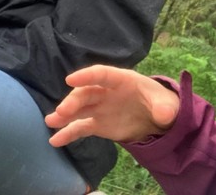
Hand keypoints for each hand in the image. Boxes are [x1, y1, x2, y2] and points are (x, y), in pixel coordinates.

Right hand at [45, 65, 179, 146]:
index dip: (86, 76)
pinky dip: (68, 133)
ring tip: (50, 121)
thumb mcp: (166, 103)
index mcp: (121, 80)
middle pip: (86, 93)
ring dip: (64, 114)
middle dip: (73, 101)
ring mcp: (100, 107)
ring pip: (79, 109)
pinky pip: (80, 127)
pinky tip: (55, 140)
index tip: (70, 79)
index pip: (101, 74)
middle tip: (62, 112)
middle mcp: (106, 91)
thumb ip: (164, 107)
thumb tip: (163, 115)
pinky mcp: (98, 123)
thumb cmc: (158, 102)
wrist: (155, 117)